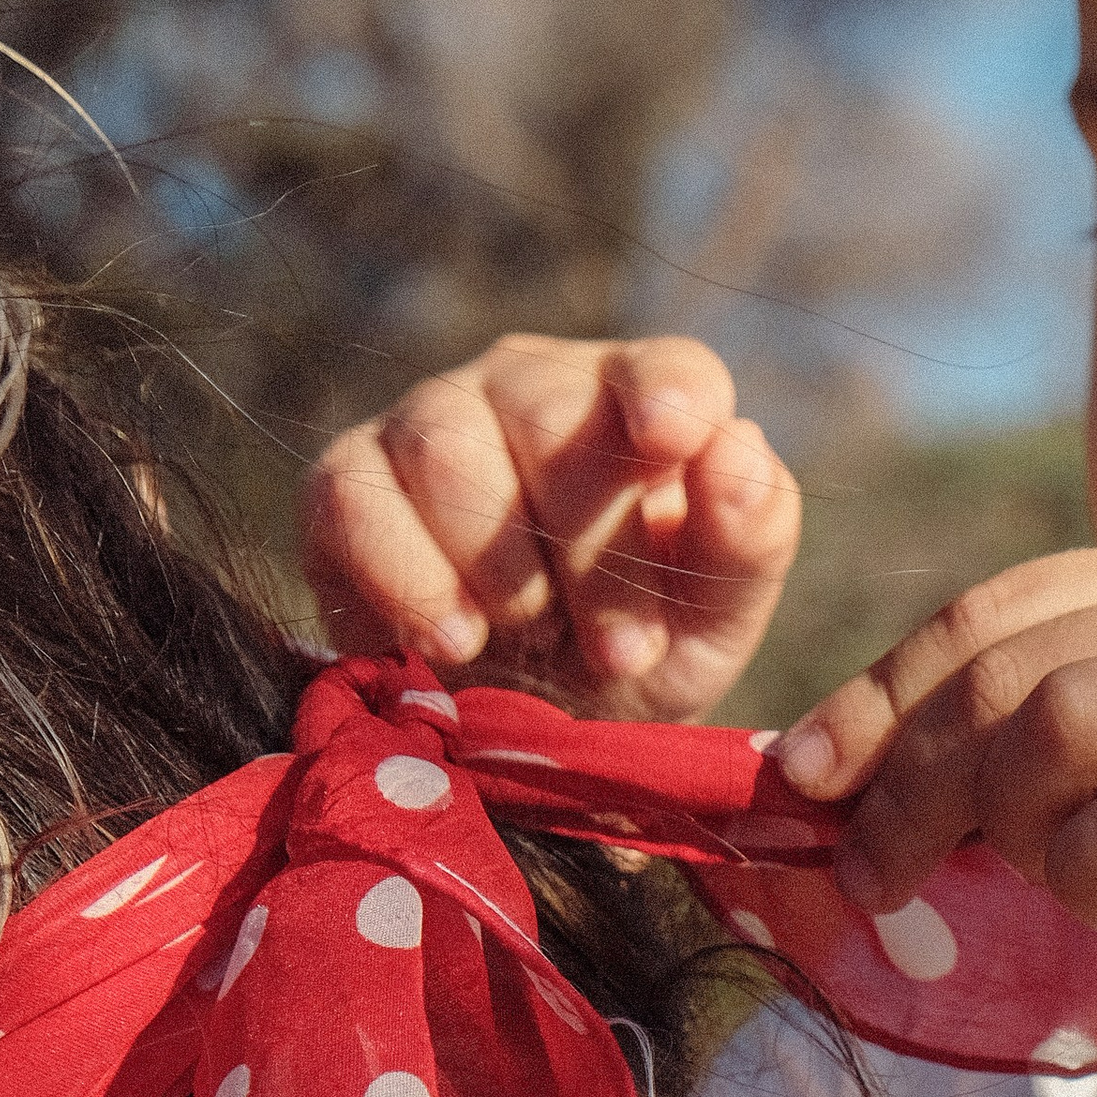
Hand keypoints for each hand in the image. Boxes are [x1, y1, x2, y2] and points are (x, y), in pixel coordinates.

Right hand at [302, 338, 801, 719]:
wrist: (528, 726)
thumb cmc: (633, 651)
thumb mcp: (713, 620)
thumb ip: (748, 538)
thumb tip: (735, 449)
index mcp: (643, 403)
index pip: (667, 370)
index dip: (668, 395)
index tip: (668, 440)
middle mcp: (533, 386)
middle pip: (547, 418)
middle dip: (590, 556)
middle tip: (619, 654)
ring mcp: (433, 420)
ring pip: (447, 449)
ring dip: (502, 574)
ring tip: (534, 645)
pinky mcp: (348, 483)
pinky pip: (356, 499)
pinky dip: (408, 580)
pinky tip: (453, 643)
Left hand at [774, 538, 1096, 1096]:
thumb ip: (1015, 749)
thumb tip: (824, 764)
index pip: (994, 613)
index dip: (879, 695)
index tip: (801, 780)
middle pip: (1010, 670)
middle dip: (910, 779)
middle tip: (872, 873)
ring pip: (1064, 725)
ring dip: (1011, 827)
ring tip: (1037, 884)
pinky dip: (1089, 878)